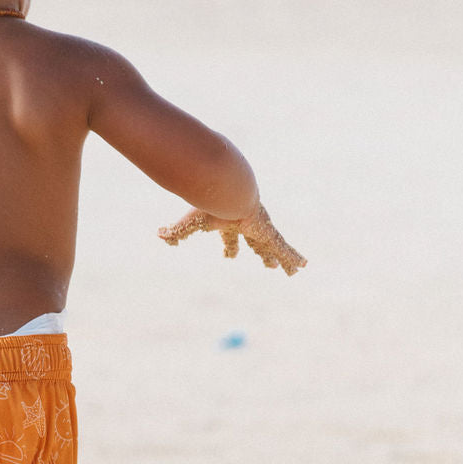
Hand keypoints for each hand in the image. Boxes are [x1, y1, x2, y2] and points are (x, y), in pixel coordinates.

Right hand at [158, 203, 305, 274]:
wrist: (229, 192)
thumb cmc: (209, 205)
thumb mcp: (190, 223)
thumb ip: (176, 232)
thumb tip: (159, 235)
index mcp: (230, 224)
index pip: (231, 240)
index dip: (230, 249)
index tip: (230, 257)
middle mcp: (248, 227)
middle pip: (257, 245)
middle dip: (263, 255)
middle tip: (269, 265)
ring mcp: (261, 230)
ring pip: (275, 248)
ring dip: (283, 260)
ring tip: (293, 271)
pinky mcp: (269, 233)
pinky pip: (284, 248)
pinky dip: (293, 257)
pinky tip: (303, 265)